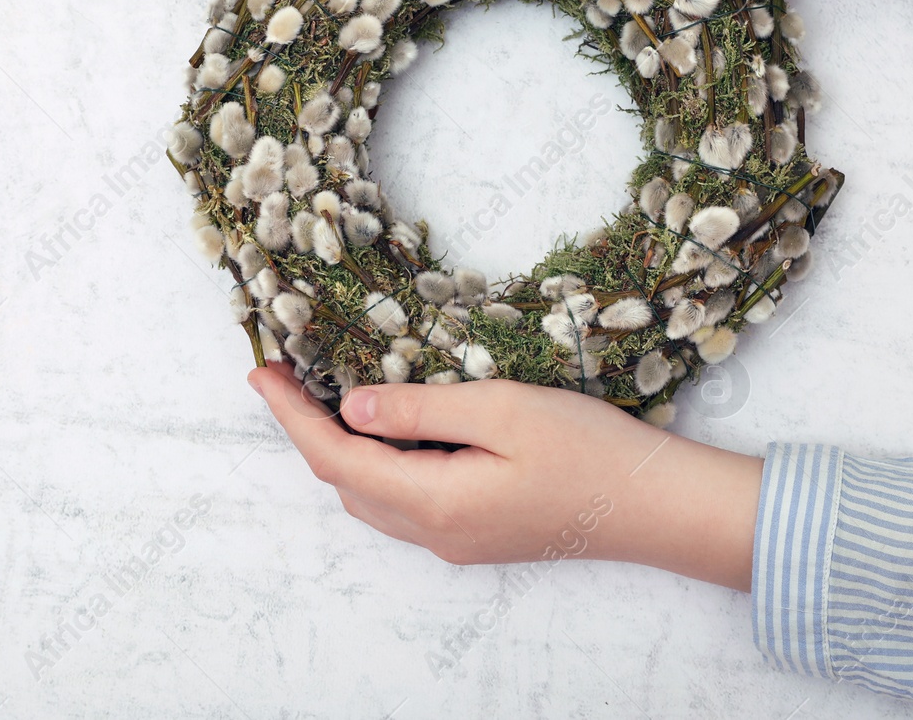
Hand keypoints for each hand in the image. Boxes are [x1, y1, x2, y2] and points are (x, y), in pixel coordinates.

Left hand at [247, 363, 763, 591]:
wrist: (652, 505)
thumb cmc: (588, 449)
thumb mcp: (501, 410)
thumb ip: (422, 408)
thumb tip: (354, 406)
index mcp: (433, 502)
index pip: (336, 458)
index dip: (291, 416)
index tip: (260, 371)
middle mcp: (435, 533)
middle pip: (346, 484)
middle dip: (310, 430)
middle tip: (290, 374)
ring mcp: (457, 541)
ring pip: (375, 496)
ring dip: (346, 449)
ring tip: (331, 394)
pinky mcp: (478, 534)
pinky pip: (407, 500)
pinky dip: (383, 463)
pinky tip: (394, 427)